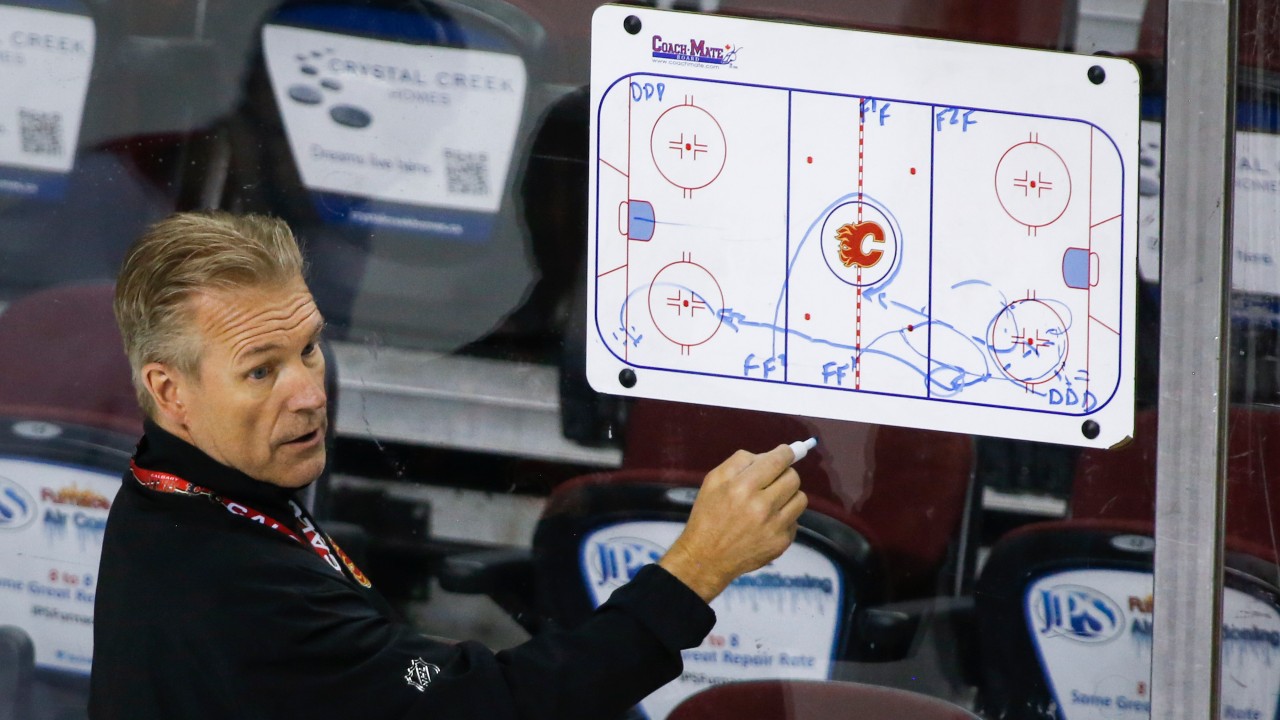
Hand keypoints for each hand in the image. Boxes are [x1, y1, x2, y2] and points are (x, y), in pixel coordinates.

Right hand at [658, 444, 807, 602]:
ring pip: (800, 498)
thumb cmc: (708, 516)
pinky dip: (784, 518)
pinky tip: (766, 522)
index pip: (778, 460)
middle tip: (772, 480)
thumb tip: (770, 454)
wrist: (706, 558)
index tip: (787, 452)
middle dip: (784, 474)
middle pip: (793, 477)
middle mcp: (761, 506)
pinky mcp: (781, 542)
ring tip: (771, 501)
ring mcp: (774, 527)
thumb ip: (740, 461)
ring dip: (788, 496)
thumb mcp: (713, 481)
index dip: (786, 453)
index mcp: (742, 487)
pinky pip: (795, 520)